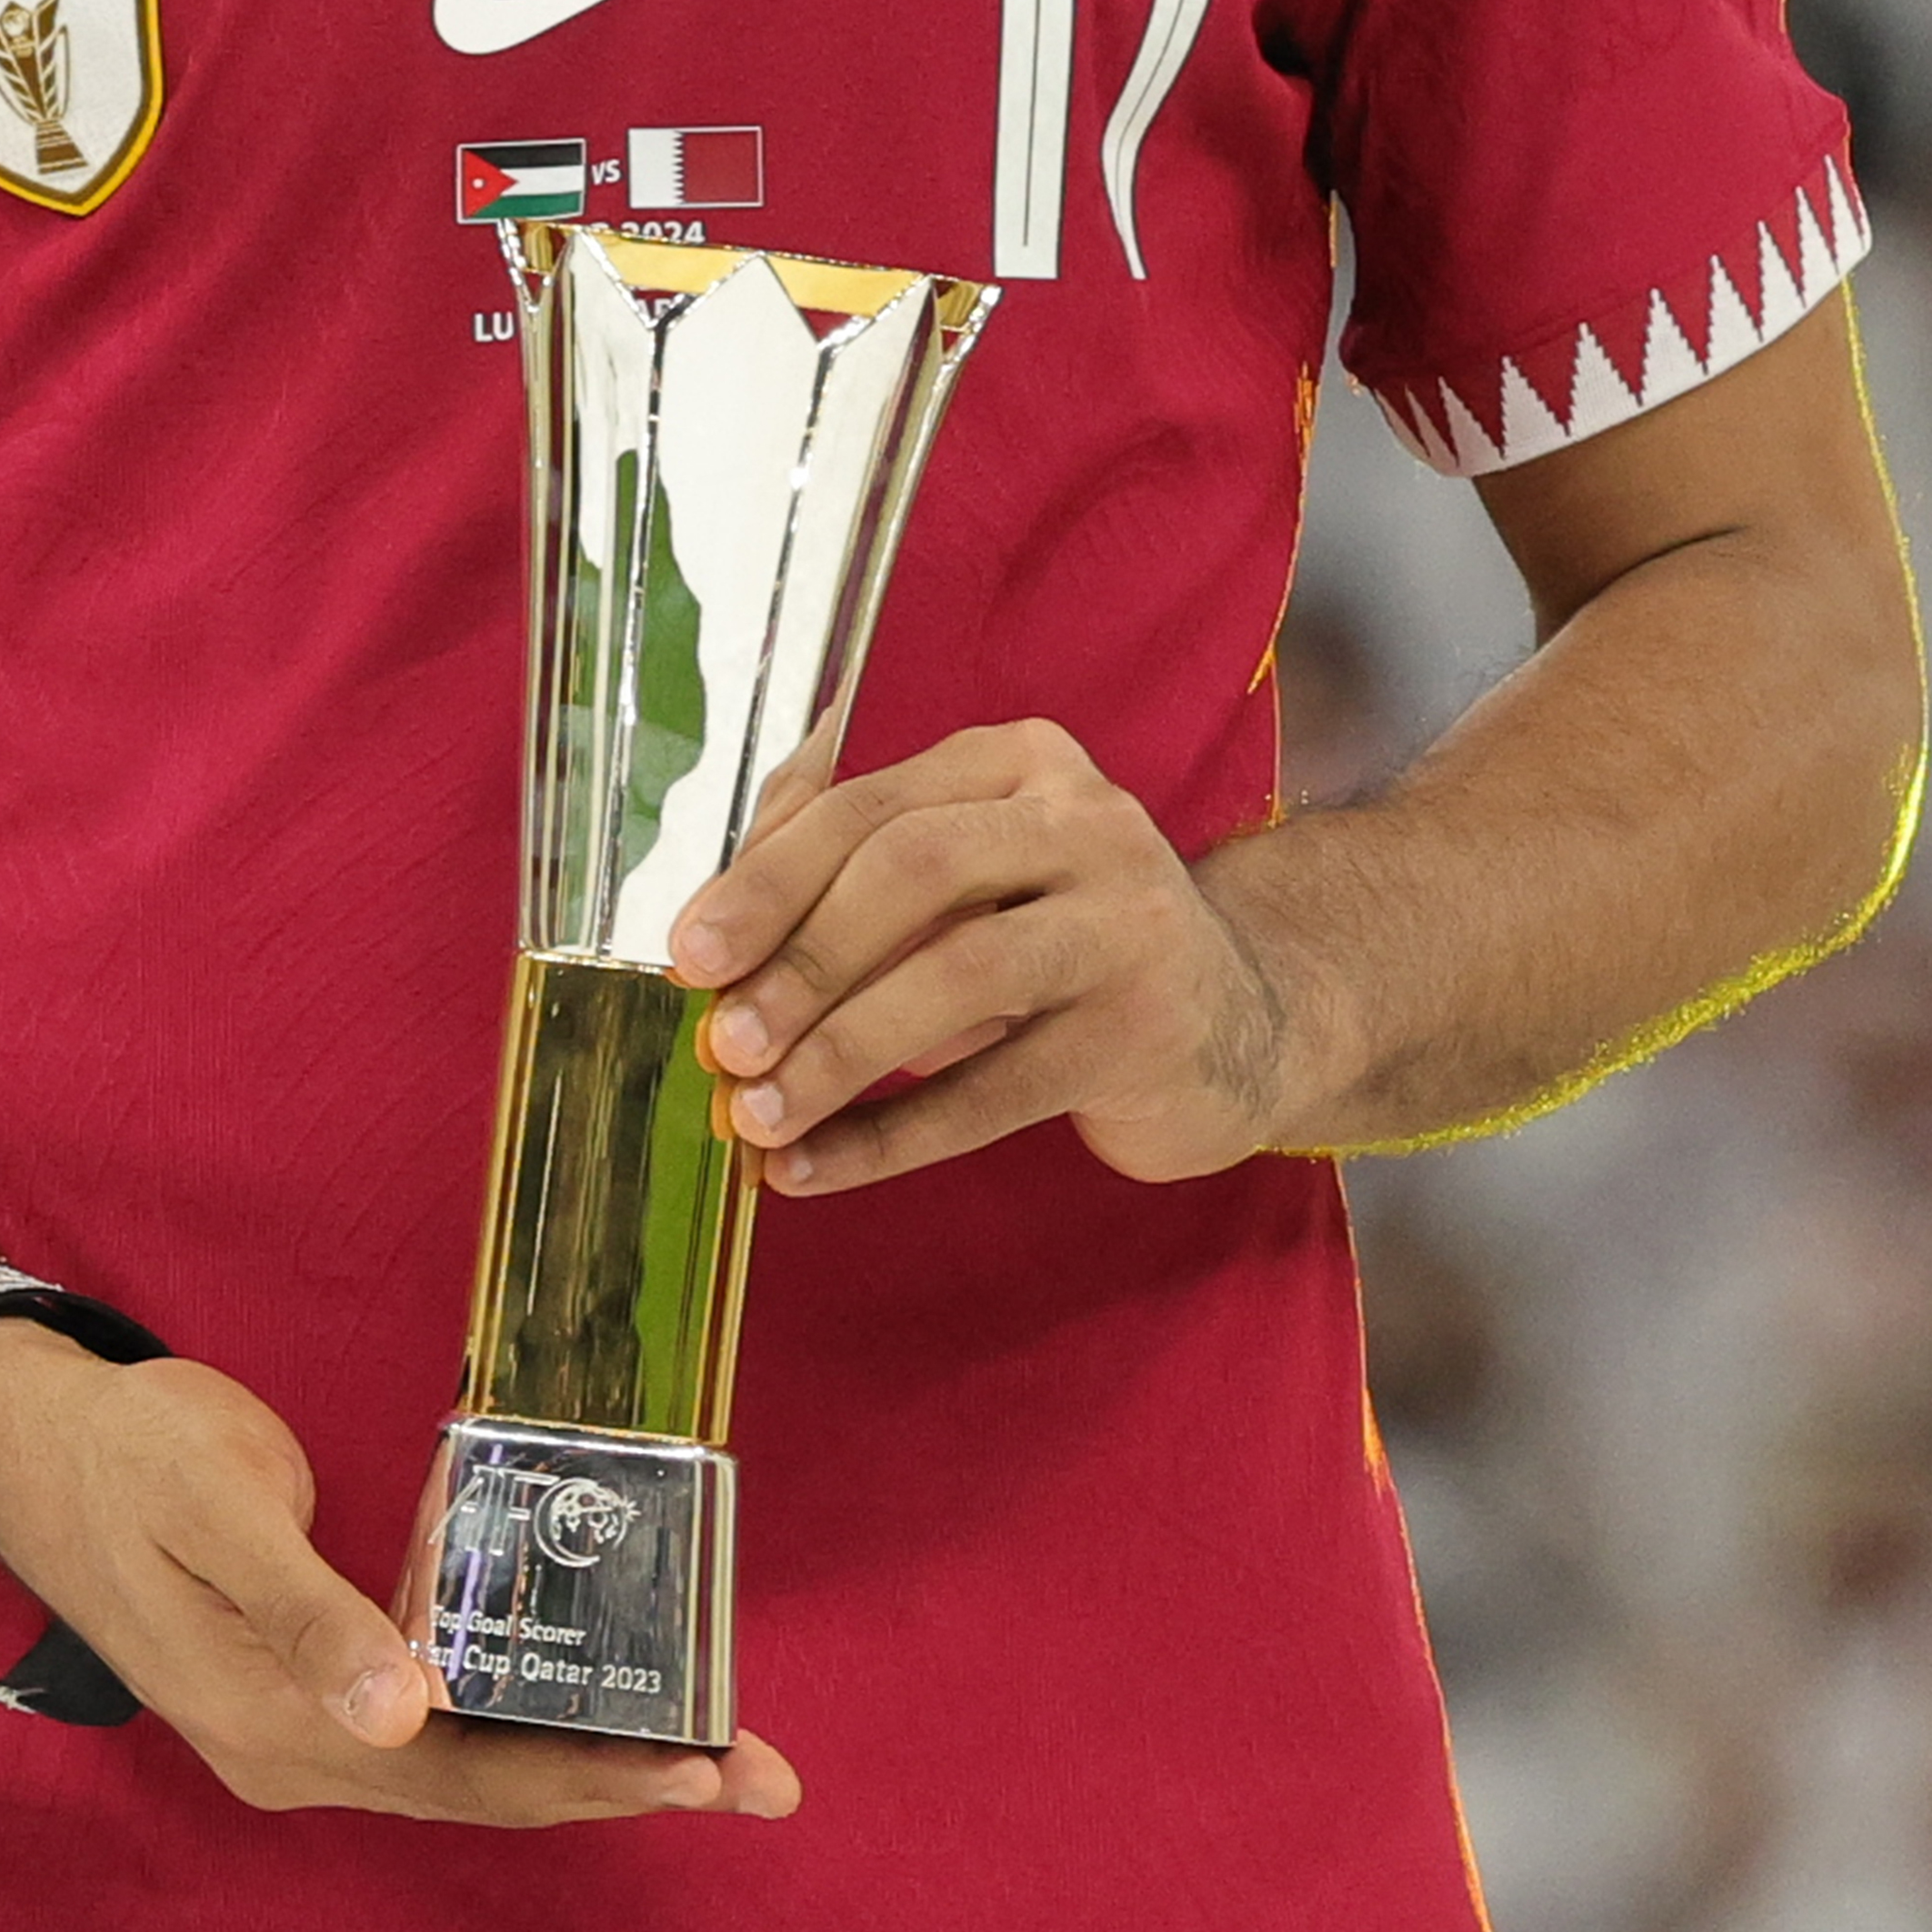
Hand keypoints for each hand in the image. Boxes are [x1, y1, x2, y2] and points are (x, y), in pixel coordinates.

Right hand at [0, 1324, 803, 1828]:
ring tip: (702, 1747)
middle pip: (487, 1787)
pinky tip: (583, 1695)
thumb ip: (310, 1614)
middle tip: (757, 1772)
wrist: (30, 1441)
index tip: (707, 1767)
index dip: (593, 1776)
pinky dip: (521, 1717)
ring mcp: (298, 1725)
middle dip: (624, 1779)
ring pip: (468, 1763)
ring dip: (583, 1756)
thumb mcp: (217, 1513)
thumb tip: (400, 1710)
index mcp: (281, 1728)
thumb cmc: (129, 1459)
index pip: (470, 1777)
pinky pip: (436, 1726)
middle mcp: (298, 1751)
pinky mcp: (304, 1683)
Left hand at [669, 716, 1309, 1198]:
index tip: (689, 955)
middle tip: (721, 1040)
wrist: (1242, 1022)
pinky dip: (890, 1136)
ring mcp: (1129, 921)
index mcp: (1019, 762)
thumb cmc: (1062, 945)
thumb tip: (713, 931)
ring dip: (838, 1054)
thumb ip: (854, 872)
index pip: (869, 801)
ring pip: (959, 975)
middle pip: (912, 867)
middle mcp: (1086, 820)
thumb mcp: (971, 882)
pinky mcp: (1148, 1030)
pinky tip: (815, 1169)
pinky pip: (995, 1091)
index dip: (767, 879)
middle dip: (800, 959)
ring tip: (755, 1117)